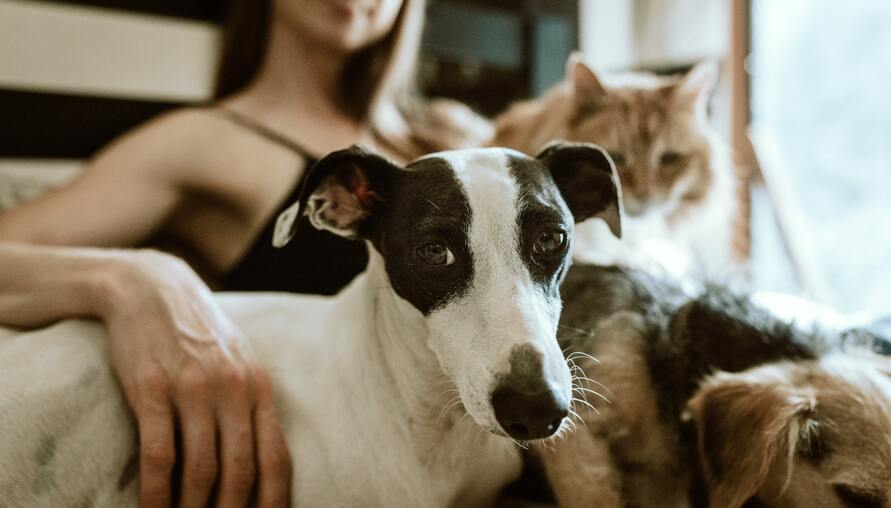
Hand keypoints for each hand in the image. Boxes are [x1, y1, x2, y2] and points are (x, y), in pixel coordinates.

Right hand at [102, 250, 290, 506]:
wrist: (151, 288)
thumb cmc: (199, 334)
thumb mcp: (238, 362)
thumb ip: (251, 405)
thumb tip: (260, 462)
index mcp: (258, 387)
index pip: (276, 457)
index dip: (273, 500)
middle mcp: (232, 389)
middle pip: (240, 470)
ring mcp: (192, 387)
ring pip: (201, 468)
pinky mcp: (151, 387)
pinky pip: (159, 454)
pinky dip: (155, 492)